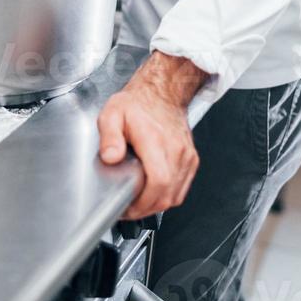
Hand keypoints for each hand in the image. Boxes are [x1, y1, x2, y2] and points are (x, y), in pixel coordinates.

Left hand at [98, 52, 207, 218]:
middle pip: (167, 195)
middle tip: (128, 207)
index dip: (143, 202)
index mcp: (155, 139)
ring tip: (138, 200)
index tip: (127, 206)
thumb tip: (111, 157)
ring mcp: (186, 155)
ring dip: (156, 204)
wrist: (162, 92)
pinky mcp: (191, 160)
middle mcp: (175, 149)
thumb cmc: (137, 104)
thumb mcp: (112, 113)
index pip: (159, 181)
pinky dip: (168, 195)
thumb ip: (109, 136)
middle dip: (145, 208)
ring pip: (175, 196)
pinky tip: (153, 191)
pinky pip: (182, 189)